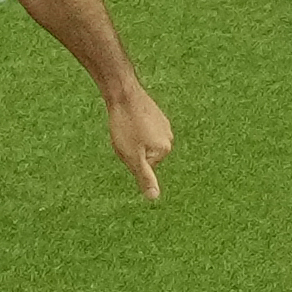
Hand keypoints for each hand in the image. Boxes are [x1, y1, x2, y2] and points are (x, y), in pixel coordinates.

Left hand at [106, 86, 173, 200]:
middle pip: (143, 154)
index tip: (124, 145)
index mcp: (165, 149)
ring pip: (141, 141)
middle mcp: (168, 138)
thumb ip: (145, 177)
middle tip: (122, 135)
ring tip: (123, 127)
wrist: (123, 93)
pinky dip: (131, 127)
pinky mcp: (154, 114)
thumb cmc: (125, 126)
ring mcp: (163, 124)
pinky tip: (126, 118)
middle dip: (130, 149)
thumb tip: (154, 198)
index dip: (128, 158)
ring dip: (129, 138)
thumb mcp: (132, 156)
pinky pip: (140, 129)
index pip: (143, 166)